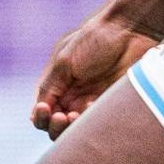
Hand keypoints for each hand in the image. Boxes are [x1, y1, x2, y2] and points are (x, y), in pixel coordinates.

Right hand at [30, 14, 160, 137]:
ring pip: (77, 131)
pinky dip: (91, 123)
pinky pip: (99, 126)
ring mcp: (94, 104)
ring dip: (71, 129)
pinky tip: (93, 106)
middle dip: (55, 127)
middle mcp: (74, 99)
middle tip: (61, 117)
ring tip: (74, 116)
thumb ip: (49, 88)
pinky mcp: (113, 107)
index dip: (41, 117)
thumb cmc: (94, 41)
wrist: (128, 31)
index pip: (44, 114)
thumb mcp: (64, 62)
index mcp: (59, 87)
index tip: (46, 109)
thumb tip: (34, 116)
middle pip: (58, 128)